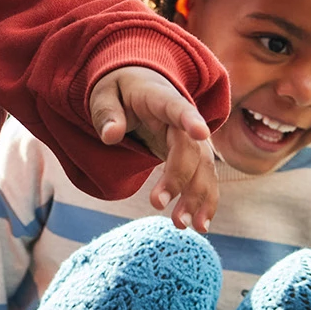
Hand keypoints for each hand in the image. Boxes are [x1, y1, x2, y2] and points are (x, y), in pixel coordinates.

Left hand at [88, 65, 219, 229]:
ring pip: (203, 169)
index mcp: (161, 98)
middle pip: (189, 149)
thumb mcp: (105, 95)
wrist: (140, 84)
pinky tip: (201, 225)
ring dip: (197, 197)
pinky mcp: (193, 156)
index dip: (190, 120)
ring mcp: (191, 139)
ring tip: (183, 225)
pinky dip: (205, 201)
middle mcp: (184, 120)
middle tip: (157, 205)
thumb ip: (107, 114)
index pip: (178, 108)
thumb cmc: (119, 89)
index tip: (201, 133)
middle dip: (178, 178)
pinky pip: (204, 179)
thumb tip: (110, 136)